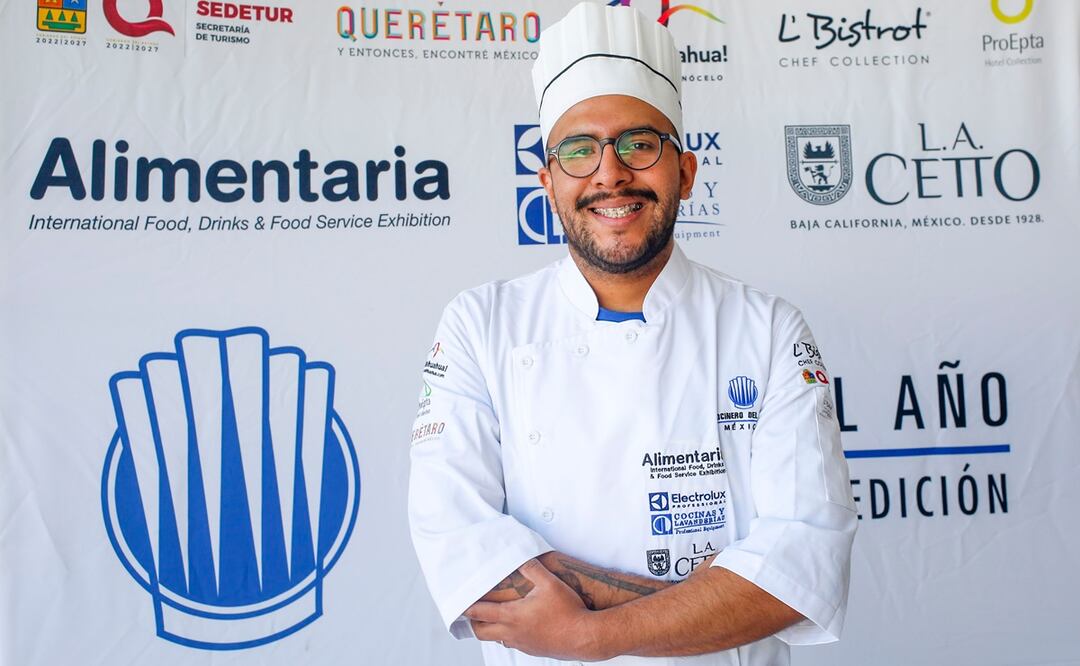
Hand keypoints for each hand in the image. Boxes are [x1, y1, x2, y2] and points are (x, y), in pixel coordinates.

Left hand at [465, 559, 602, 660]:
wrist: (585, 637)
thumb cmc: (569, 611)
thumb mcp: (551, 583)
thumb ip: (533, 568)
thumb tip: (522, 557)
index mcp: (512, 616)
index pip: (479, 613)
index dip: (466, 607)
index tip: (459, 602)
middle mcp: (513, 633)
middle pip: (481, 632)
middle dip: (473, 622)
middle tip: (473, 611)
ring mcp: (522, 643)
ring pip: (496, 639)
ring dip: (491, 629)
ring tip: (493, 616)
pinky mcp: (533, 650)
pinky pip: (512, 643)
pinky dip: (507, 635)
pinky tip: (518, 625)